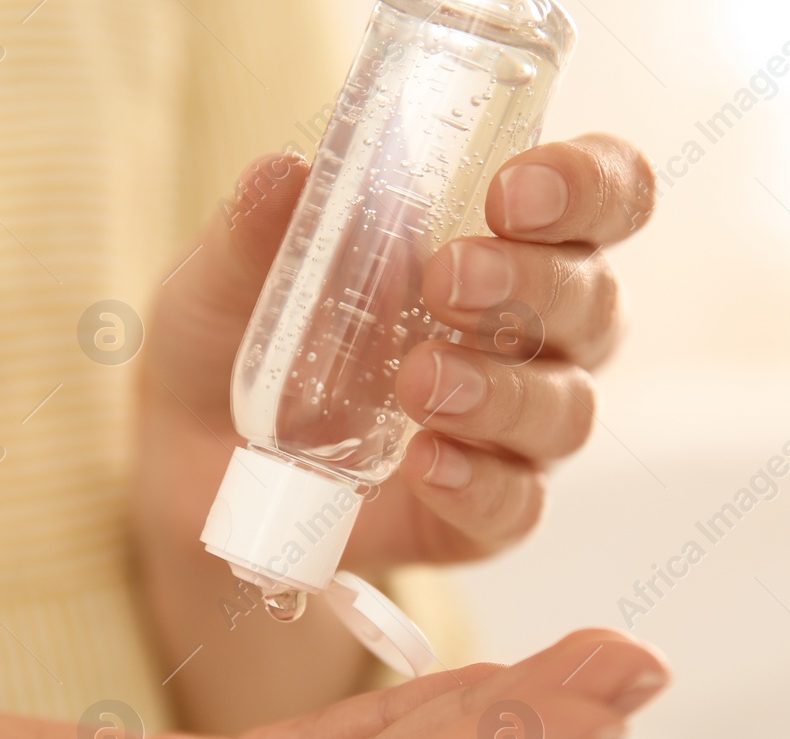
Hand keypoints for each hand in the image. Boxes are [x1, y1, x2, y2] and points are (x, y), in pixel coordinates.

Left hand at [141, 134, 655, 572]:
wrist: (190, 462)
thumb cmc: (238, 339)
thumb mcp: (225, 276)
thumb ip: (256, 228)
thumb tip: (281, 172)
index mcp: (501, 245)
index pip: (599, 198)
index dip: (586, 186)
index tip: (513, 191)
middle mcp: (530, 336)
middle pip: (592, 304)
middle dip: (532, 287)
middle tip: (447, 279)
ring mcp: (512, 431)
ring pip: (565, 410)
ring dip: (503, 391)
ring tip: (419, 381)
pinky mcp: (480, 515)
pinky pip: (515, 507)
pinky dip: (478, 485)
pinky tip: (426, 465)